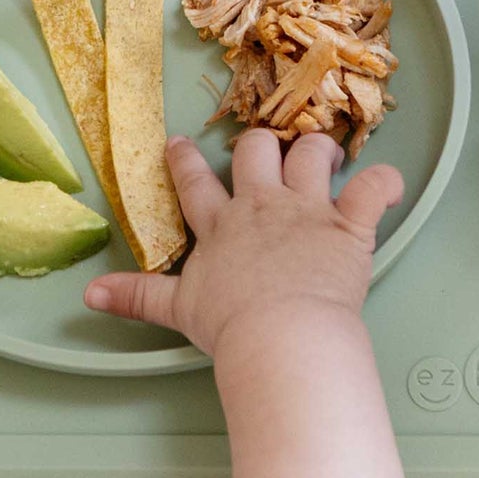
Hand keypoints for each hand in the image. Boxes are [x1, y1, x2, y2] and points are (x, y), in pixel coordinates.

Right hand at [84, 131, 402, 356]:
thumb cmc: (231, 326)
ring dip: (319, 153)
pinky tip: (389, 185)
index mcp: (221, 225)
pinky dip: (385, 183)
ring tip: (323, 159)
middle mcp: (262, 206)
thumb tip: (89, 295)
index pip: (195, 181)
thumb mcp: (177, 309)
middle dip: (260, 147)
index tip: (179, 143)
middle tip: (267, 156)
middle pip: (256, 151)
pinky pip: (375, 188)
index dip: (185, 160)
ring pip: (312, 155)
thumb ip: (135, 296)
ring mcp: (308, 210)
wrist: (281, 334)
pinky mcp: (350, 224)